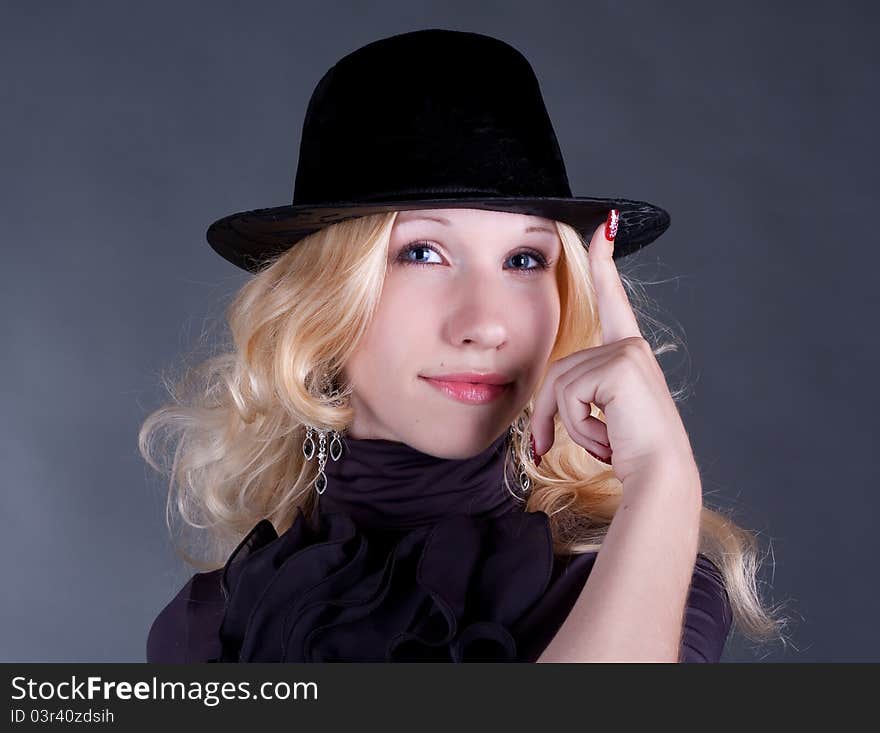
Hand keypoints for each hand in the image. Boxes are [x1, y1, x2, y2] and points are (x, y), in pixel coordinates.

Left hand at [530, 210, 698, 487]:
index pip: (613, 301)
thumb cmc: (631, 453)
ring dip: (567, 425)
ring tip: (601, 443)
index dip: (604, 265)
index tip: (603, 225)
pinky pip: (569, 393)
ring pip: (559, 382)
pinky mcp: (622, 364)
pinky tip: (607, 439)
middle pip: (558, 367)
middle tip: (548, 447)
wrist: (660, 476)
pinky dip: (576, 426)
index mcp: (628, 354)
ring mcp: (629, 352)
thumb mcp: (597, 418)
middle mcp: (631, 346)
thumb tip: (541, 417)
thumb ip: (577, 396)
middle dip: (547, 412)